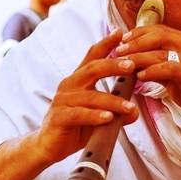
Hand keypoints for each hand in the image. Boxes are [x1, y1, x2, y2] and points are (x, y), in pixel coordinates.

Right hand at [33, 30, 140, 162]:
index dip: (106, 43)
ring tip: (129, 107)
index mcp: (78, 80)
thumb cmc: (73, 127)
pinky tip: (108, 118)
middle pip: (93, 69)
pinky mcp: (59, 117)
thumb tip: (133, 111)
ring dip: (112, 101)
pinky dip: (95, 116)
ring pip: (91, 96)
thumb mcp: (97, 116)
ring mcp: (62, 101)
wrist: (47, 146)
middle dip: (113, 65)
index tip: (121, 32)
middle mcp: (69, 85)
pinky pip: (79, 114)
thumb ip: (115, 111)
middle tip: (131, 65)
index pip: (92, 56)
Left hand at [117, 25, 180, 133]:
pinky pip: (169, 68)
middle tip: (118, 50)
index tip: (122, 40)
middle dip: (135, 42)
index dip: (139, 33)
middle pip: (159, 35)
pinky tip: (139, 76)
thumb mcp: (176, 77)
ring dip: (138, 57)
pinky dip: (152, 71)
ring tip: (122, 63)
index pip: (161, 29)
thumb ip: (160, 67)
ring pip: (161, 51)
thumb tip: (137, 64)